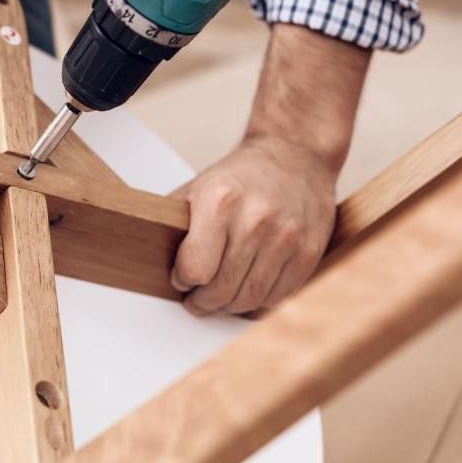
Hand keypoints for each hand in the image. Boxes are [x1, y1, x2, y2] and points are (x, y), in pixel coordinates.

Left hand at [169, 24, 371, 314]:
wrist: (295, 154)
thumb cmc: (241, 176)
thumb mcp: (199, 189)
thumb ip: (180, 226)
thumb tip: (151, 262)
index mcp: (220, 201)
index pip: (195, 268)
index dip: (183, 280)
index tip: (181, 280)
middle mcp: (256, 219)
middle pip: (223, 289)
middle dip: (203, 303)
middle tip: (196, 302)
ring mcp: (286, 236)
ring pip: (250, 298)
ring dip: (229, 308)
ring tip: (219, 301)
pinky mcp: (310, 250)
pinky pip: (279, 295)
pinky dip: (259, 302)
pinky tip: (247, 293)